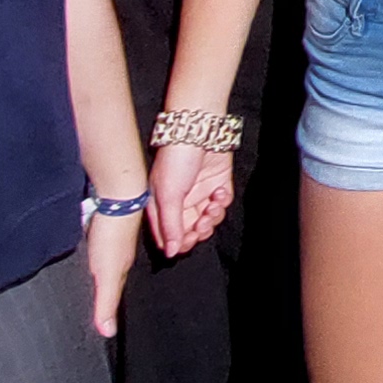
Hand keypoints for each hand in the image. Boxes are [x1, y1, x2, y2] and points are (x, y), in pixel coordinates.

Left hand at [82, 202, 140, 336]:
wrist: (116, 196)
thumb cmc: (113, 233)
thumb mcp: (106, 274)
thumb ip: (106, 302)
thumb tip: (108, 332)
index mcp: (123, 268)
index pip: (117, 292)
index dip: (111, 306)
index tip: (106, 321)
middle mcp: (120, 253)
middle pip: (113, 274)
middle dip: (106, 287)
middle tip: (99, 300)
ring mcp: (112, 237)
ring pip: (105, 258)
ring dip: (100, 267)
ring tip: (92, 278)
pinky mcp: (103, 223)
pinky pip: (97, 242)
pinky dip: (94, 250)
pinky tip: (87, 250)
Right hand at [148, 142, 232, 257]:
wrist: (199, 130)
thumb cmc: (176, 159)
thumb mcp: (167, 195)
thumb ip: (170, 225)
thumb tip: (170, 252)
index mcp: (160, 205)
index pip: (168, 236)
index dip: (179, 243)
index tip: (187, 240)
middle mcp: (179, 202)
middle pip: (190, 232)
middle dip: (198, 232)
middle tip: (202, 224)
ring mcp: (199, 193)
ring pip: (207, 220)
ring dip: (212, 218)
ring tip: (212, 205)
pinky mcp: (217, 185)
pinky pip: (221, 205)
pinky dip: (222, 203)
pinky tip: (219, 192)